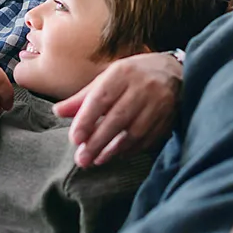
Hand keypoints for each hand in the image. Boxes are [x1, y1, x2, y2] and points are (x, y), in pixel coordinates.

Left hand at [54, 51, 181, 167]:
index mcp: (122, 73)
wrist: (174, 73)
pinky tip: (117, 154)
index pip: (101, 98)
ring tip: (96, 160)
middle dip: (98, 141)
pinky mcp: (168, 118)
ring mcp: (158, 103)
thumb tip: (58, 112)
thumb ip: (83, 98)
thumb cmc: (132, 76)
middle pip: (117, 118)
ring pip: (134, 131)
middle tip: (82, 159)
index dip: (87, 119)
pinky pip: (147, 138)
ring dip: (113, 149)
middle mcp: (142, 87)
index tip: (75, 139)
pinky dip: (131, 149)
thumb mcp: (107, 79)